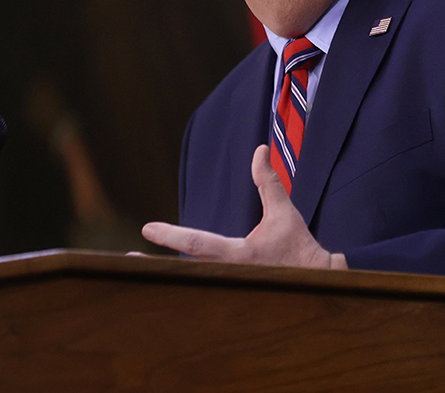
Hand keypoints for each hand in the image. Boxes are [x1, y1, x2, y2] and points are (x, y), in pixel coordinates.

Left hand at [141, 145, 347, 269]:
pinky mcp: (233, 293)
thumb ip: (268, 182)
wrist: (316, 278)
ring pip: (191, 282)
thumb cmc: (298, 245)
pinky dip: (183, 284)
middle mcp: (230, 274)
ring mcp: (230, 287)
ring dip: (164, 277)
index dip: (171, 235)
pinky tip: (163, 282)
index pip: (198, 244)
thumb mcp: (284, 211)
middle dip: (155, 266)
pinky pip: (202, 288)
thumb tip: (260, 150)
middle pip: (185, 270)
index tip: (147, 229)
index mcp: (240, 255)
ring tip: (136, 269)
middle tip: (128, 258)